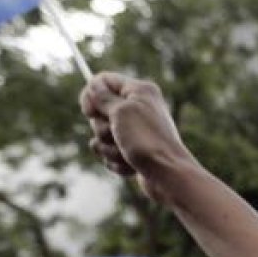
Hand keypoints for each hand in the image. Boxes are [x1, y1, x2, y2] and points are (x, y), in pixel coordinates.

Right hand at [79, 72, 195, 202]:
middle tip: (117, 134)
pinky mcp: (132, 150)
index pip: (103, 81)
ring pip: (101, 136)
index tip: (90, 112)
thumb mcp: (121, 112)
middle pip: (99, 111)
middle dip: (102, 128)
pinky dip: (116, 161)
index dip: (91, 95)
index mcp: (139, 91)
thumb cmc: (146, 140)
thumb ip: (102, 98)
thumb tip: (93, 85)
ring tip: (126, 153)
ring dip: (109, 148)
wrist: (168, 175)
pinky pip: (110, 153)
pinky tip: (131, 166)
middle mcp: (137, 108)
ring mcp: (135, 131)